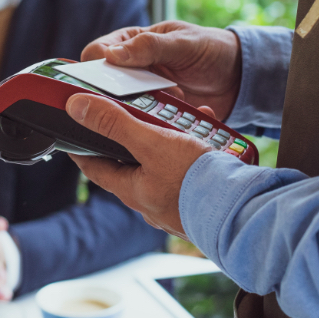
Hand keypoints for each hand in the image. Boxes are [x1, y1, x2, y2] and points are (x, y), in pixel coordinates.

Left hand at [65, 93, 214, 237]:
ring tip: (184, 120)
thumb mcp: (152, 142)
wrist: (245, 210)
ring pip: (165, 163)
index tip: (72, 134)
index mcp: (132, 190)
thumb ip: (114, 123)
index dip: (81, 148)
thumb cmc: (198, 183)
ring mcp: (177, 202)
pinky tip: (210, 137)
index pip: (94, 167)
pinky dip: (197, 148)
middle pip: (132, 162)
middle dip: (136, 136)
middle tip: (137, 116)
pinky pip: (192, 169)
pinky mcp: (201, 199)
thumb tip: (76, 108)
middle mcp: (151, 200)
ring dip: (172, 139)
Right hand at [80, 20, 241, 119]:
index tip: (107, 79)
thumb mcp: (183, 43)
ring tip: (165, 105)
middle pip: (102, 86)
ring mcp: (142, 95)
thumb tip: (113, 55)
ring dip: (139, 111)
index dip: (95, 67)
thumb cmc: (211, 49)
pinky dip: (156, 125)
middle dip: (114, 96)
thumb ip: (150, 46)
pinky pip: (144, 125)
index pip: (96, 54)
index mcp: (131, 43)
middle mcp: (131, 70)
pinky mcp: (155, 116)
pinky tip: (174, 119)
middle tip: (138, 99)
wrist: (239, 79)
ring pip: (121, 109)